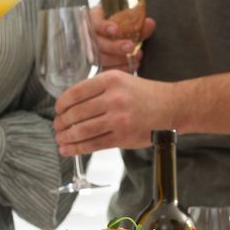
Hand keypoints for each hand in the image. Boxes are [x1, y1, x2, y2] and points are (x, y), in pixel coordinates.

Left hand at [53, 71, 173, 154]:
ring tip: (60, 139)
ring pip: (82, 130)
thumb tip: (71, 105)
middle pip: (76, 113)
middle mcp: (113, 98)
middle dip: (61, 123)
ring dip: (67, 137)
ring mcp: (118, 119)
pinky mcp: (123, 137)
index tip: (57, 110)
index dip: (61, 104)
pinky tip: (68, 149)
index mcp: (111, 80)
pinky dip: (77, 148)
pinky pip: (94, 144)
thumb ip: (99, 89)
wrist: (173, 107)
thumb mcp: (122, 80)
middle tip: (57, 127)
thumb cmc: (147, 94)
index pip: (75, 93)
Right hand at [90, 5, 154, 71]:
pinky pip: (102, 70)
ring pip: (98, 58)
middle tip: (130, 47)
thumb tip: (149, 23)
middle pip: (97, 43)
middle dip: (114, 46)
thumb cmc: (116, 27)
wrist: (110, 37)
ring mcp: (88, 52)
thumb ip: (137, 24)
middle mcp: (88, 36)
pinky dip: (117, 69)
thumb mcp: (125, 22)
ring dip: (117, 59)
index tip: (116, 30)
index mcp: (93, 20)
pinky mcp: (93, 65)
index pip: (95, 22)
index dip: (105, 27)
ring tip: (134, 58)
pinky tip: (129, 68)